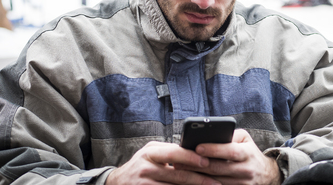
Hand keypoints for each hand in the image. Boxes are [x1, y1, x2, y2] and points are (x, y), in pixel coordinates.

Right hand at [105, 141, 220, 184]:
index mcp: (150, 152)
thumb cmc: (140, 165)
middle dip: (199, 178)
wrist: (117, 183)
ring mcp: (144, 183)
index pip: (174, 153)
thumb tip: (195, 150)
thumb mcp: (150, 154)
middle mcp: (146, 167)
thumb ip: (168, 151)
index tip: (207, 161)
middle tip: (215, 181)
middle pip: (177, 174)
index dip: (192, 157)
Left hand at [174, 129, 281, 184]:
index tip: (197, 147)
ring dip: (196, 176)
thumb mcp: (245, 139)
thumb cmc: (249, 152)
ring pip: (215, 182)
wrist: (266, 175)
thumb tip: (210, 134)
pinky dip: (204, 184)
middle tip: (180, 160)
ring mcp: (242, 184)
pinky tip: (192, 180)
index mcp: (247, 153)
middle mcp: (246, 170)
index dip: (214, 149)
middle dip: (197, 164)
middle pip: (218, 168)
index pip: (230, 151)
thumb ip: (230, 135)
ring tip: (181, 169)